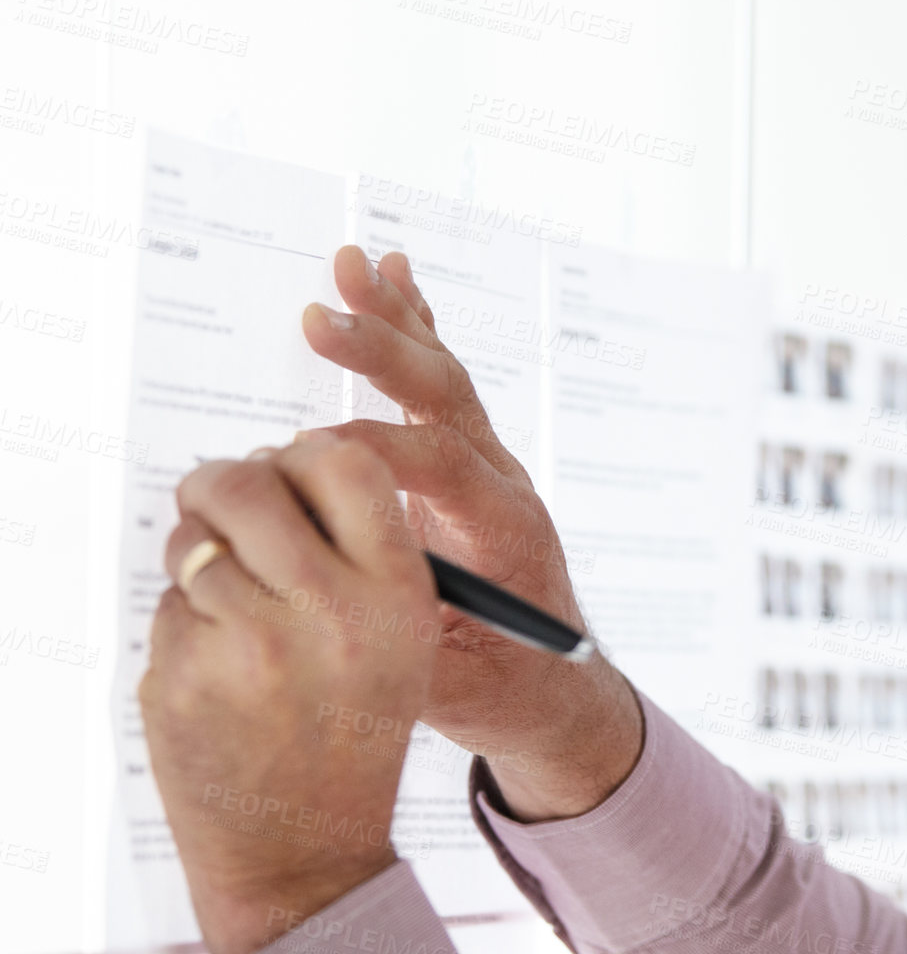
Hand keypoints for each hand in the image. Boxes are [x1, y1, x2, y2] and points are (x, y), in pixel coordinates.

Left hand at [139, 434, 439, 953]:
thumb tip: (283, 459)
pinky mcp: (183, 673)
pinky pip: (168, 603)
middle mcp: (330, 613)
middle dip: (222, 482)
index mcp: (399, 596)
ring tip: (231, 606)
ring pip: (194, 540)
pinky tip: (218, 670)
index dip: (306, 455)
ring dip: (199, 554)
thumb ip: (360, 553)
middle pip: (248, 480)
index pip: (346, 462)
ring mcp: (250, 644)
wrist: (303, 850)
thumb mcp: (403, 642)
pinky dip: (185, 621)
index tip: (291, 472)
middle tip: (220, 501)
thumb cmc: (353, 728)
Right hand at [299, 246, 641, 820]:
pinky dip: (412, 332)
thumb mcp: (451, 686)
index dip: (369, 452)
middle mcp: (503, 488)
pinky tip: (391, 276)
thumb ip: (394, 635)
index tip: (302, 450)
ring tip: (354, 260)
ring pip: (444, 381)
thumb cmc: (506, 693)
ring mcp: (487, 471)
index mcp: (508, 533)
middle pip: (447, 402)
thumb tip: (317, 590)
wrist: (557, 689)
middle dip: (385, 355)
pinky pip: (438, 389)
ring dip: (397, 321)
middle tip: (321, 316)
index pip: (440, 469)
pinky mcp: (466, 467)